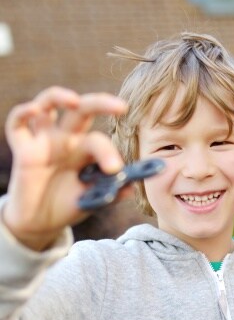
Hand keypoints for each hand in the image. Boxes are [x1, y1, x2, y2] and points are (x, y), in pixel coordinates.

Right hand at [2, 86, 127, 249]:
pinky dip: (23, 112)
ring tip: (74, 101)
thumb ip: (111, 194)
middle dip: (101, 103)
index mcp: (88, 150)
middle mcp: (68, 139)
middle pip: (83, 110)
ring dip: (59, 96)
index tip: (115, 170)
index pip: (100, 140)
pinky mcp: (23, 150)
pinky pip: (17, 124)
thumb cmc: (70, 205)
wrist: (42, 222)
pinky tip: (35, 110)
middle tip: (121, 107)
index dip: (109, 152)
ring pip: (49, 103)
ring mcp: (44, 141)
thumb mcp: (93, 201)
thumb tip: (131, 188)